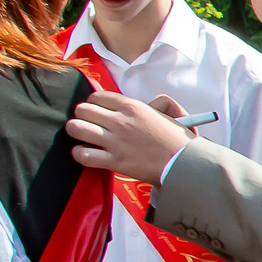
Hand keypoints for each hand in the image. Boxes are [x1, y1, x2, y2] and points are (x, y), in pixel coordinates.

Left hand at [67, 89, 190, 183]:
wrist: (184, 164)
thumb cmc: (179, 141)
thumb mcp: (172, 112)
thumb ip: (158, 102)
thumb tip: (150, 103)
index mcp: (132, 107)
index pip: (97, 97)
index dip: (94, 104)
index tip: (98, 111)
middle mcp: (120, 121)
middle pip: (83, 110)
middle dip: (83, 116)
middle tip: (90, 123)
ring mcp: (115, 141)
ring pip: (77, 128)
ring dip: (77, 131)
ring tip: (84, 137)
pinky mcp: (114, 161)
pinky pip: (83, 154)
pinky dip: (80, 153)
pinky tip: (86, 153)